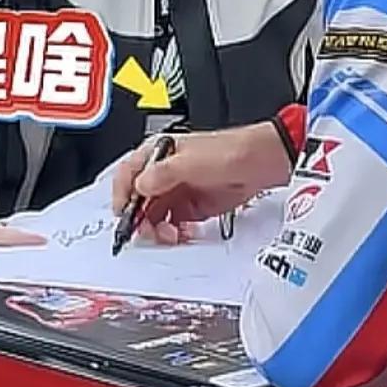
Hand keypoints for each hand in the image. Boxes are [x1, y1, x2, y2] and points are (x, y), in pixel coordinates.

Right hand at [111, 124, 292, 244]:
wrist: (264, 163)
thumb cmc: (231, 150)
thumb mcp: (192, 161)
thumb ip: (163, 174)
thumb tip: (140, 186)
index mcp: (158, 153)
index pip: (127, 176)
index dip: (122, 196)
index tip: (126, 216)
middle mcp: (165, 173)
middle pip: (139, 201)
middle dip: (141, 219)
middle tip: (151, 232)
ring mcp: (179, 191)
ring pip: (154, 217)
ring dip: (157, 230)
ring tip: (170, 236)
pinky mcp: (192, 207)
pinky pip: (173, 225)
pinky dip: (173, 234)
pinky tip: (182, 235)